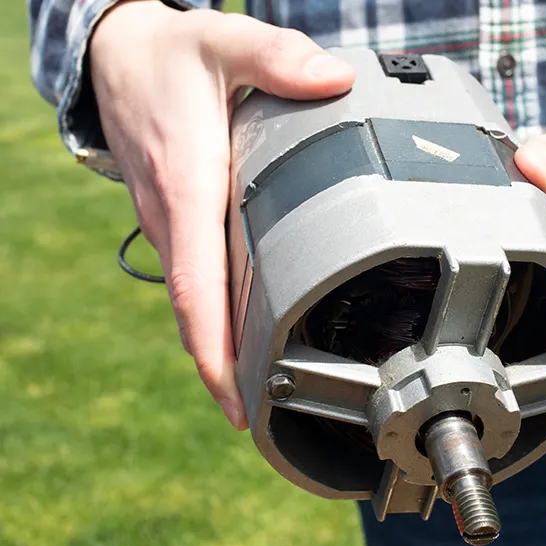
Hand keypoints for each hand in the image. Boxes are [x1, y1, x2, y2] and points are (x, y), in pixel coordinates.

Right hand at [88, 0, 354, 429]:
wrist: (119, 56)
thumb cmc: (170, 56)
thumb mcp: (223, 42)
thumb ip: (278, 58)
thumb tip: (338, 83)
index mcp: (188, 187)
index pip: (196, 287)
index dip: (215, 349)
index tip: (237, 400)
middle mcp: (175, 217)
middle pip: (198, 311)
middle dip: (226, 368)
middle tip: (267, 414)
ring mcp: (172, 222)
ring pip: (198, 297)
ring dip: (224, 344)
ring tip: (268, 385)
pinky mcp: (179, 218)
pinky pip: (198, 275)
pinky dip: (219, 310)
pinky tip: (253, 324)